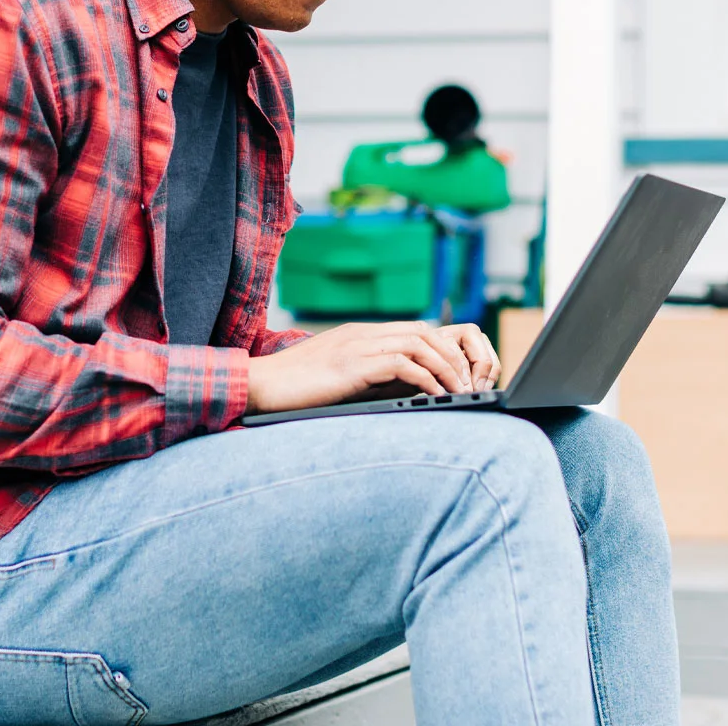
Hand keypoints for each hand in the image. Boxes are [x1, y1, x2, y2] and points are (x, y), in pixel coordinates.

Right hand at [246, 321, 501, 413]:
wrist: (259, 386)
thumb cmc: (295, 389)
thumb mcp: (339, 378)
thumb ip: (368, 376)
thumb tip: (406, 391)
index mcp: (361, 335)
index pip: (415, 330)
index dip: (444, 350)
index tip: (458, 376)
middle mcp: (363, 333)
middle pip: (425, 331)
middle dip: (453, 358)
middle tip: (468, 385)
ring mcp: (357, 345)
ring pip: (419, 343)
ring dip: (445, 368)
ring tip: (458, 393)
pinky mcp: (352, 364)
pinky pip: (402, 363)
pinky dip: (425, 380)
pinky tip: (434, 398)